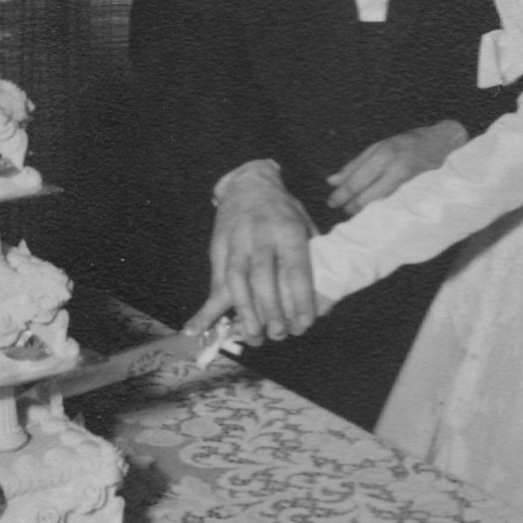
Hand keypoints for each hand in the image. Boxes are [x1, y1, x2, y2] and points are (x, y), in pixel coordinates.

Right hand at [186, 161, 317, 343]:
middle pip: (263, 278)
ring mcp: (236, 242)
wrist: (248, 185)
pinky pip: (215, 282)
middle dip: (271, 310)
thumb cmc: (284, 211)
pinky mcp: (217, 249)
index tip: (306, 323)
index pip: (296, 269)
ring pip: (236, 281)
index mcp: (288, 230)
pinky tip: (197, 328)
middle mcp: (260, 236)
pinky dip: (207, 307)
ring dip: (244, 313)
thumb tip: (326, 295)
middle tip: (279, 335)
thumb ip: (314, 256)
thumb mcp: (305, 224)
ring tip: (253, 337)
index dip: (300, 298)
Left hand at [326, 120, 467, 215]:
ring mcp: (409, 182)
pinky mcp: (417, 192)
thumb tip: (331, 181)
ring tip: (356, 211)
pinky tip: (374, 211)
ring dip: (365, 210)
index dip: (342, 195)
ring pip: (380, 204)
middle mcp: (396, 169)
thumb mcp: (379, 147)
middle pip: (367, 197)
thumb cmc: (408, 143)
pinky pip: (393, 205)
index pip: (357, 182)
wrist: (443, 143)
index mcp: (384, 155)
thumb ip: (355, 164)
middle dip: (352, 206)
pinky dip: (381, 209)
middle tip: (343, 209)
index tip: (332, 202)